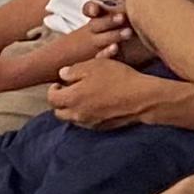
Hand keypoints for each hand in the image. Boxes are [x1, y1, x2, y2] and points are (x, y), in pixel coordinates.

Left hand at [51, 56, 168, 129]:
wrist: (141, 98)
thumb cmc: (118, 78)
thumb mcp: (94, 66)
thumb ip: (74, 71)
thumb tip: (62, 74)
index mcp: (72, 98)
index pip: (51, 98)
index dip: (53, 89)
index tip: (60, 83)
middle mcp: (78, 114)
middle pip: (59, 113)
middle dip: (60, 102)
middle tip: (68, 91)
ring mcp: (90, 123)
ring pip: (72, 119)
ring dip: (72, 109)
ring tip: (82, 97)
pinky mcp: (102, 127)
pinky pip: (86, 122)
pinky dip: (85, 114)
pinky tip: (95, 104)